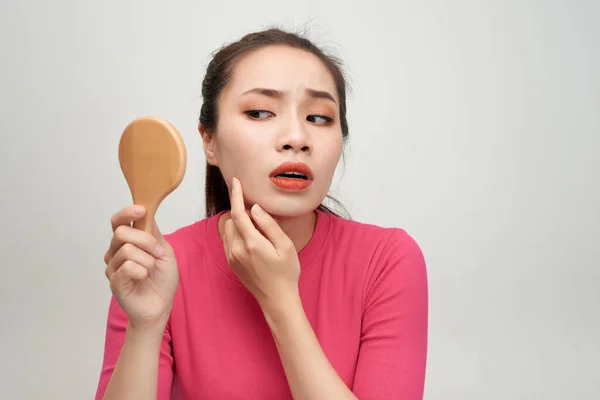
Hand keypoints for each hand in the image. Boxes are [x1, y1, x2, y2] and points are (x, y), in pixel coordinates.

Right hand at [103, 205, 178, 330]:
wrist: (161, 305)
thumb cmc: (162, 279)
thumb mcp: (164, 251)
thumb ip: (154, 233)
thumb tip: (145, 211)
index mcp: (128, 242)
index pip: (119, 221)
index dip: (127, 213)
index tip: (140, 210)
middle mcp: (116, 251)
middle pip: (122, 232)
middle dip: (146, 240)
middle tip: (158, 253)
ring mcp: (113, 267)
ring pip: (127, 250)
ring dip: (148, 260)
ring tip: (151, 270)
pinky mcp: (114, 281)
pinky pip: (127, 267)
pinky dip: (142, 271)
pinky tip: (144, 278)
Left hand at [223, 177, 300, 312]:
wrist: (277, 299)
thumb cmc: (286, 273)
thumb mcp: (284, 246)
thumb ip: (269, 225)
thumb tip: (256, 208)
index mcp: (251, 243)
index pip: (238, 213)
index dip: (236, 195)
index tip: (236, 181)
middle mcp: (236, 249)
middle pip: (231, 219)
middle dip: (240, 210)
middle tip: (256, 209)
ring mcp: (231, 257)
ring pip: (227, 229)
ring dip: (237, 222)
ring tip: (255, 226)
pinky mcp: (231, 263)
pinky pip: (227, 240)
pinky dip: (235, 232)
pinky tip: (250, 237)